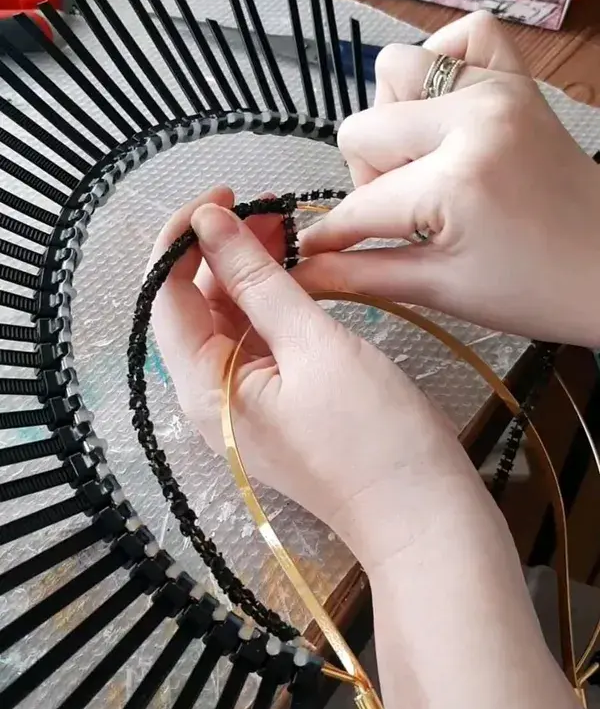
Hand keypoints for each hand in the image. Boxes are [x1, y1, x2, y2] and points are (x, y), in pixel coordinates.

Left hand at [149, 189, 491, 574]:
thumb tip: (208, 222)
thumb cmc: (373, 435)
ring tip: (285, 228)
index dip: (183, 236)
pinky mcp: (274, 405)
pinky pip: (257, 342)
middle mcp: (209, 397)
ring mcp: (242, 404)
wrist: (423, 516)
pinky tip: (297, 273)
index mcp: (202, 386)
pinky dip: (271, 303)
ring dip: (248, 272)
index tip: (224, 192)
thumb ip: (256, 279)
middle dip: (220, 250)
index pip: (164, 295)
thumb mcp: (314, 344)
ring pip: (227, 320)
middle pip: (193, 305)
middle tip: (268, 205)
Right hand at [298, 12, 599, 347]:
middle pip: (363, 129)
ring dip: (395, 117)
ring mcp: (498, 90)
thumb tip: (303, 269)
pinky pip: (464, 34)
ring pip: (397, 69)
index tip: (314, 248)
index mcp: (456, 183)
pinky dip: (444, 63)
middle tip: (401, 212)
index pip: (360, 204)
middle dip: (369, 178)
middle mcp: (475, 121)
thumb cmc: (540, 288)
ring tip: (422, 161)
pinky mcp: (518, 78)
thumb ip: (362, 273)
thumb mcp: (442, 290)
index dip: (331, 235)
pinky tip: (447, 112)